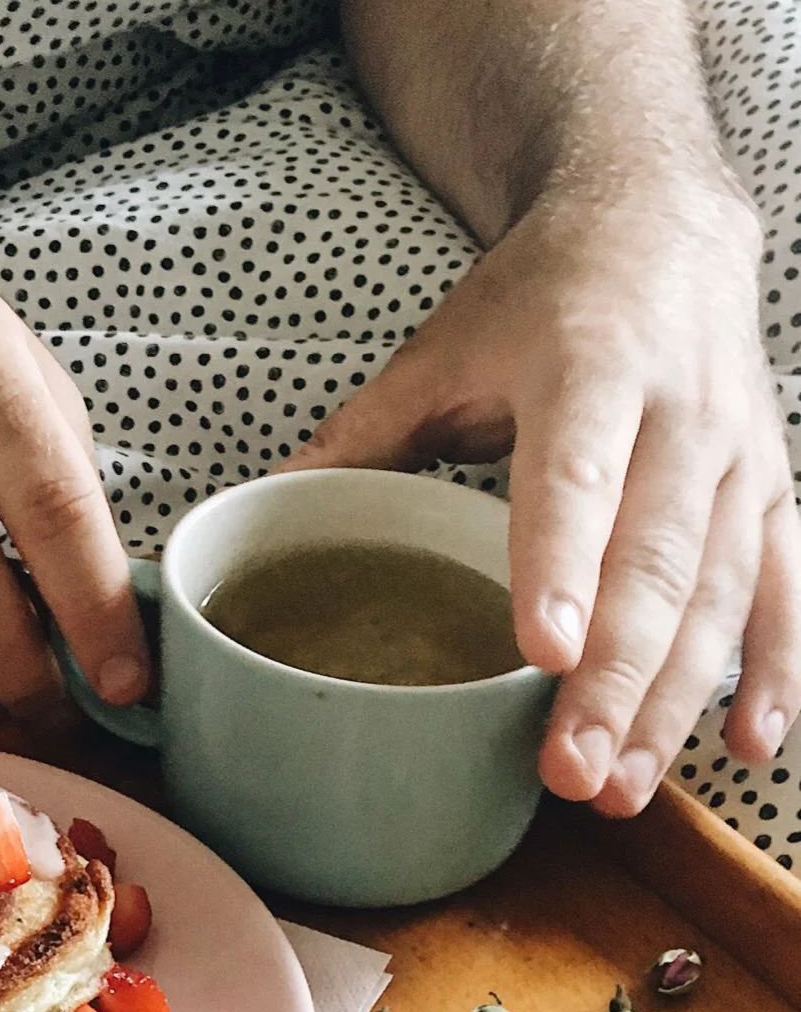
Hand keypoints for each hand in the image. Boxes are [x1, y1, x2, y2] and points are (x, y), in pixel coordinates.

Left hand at [278, 172, 800, 814]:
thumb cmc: (542, 294)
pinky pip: (786, 591)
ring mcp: (738, 457)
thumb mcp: (442, 345)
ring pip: (720, 593)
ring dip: (674, 701)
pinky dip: (777, 672)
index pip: (577, 476)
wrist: (663, 222)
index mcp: (587, 364)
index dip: (562, 565)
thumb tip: (262, 505)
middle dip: (614, 678)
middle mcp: (679, 413)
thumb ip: (363, 434)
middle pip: (654, 562)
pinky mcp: (774, 489)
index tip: (542, 650)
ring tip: (622, 789)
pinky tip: (748, 749)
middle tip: (572, 773)